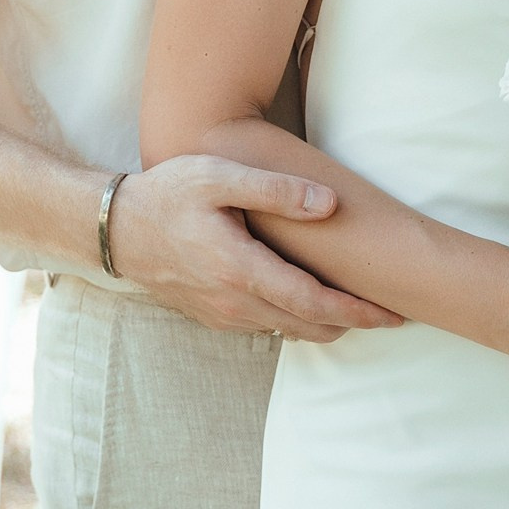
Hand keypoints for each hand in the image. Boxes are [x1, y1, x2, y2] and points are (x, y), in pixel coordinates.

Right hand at [108, 155, 403, 342]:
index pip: (313, 302)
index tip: (393, 313)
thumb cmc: (168, 194)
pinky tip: (309, 304)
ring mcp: (222, 314)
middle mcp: (233, 302)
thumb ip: (276, 189)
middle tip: (391, 315)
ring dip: (325, 325)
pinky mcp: (212, 316)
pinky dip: (295, 321)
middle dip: (352, 324)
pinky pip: (265, 327)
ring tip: (358, 309)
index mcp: (240, 269)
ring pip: (288, 331)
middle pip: (308, 327)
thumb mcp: (219, 177)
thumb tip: (330, 204)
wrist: (115, 228)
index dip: (357, 311)